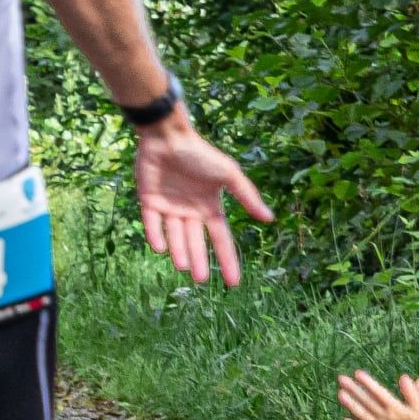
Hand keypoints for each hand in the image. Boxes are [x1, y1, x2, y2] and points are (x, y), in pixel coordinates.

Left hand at [134, 118, 272, 287]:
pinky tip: (160, 248)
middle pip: (195, 242)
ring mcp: (169, 207)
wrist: (168, 136)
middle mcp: (190, 211)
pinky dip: (155, 236)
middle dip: (199, 260)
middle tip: (200, 280)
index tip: (233, 282)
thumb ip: (247, 196)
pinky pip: (152, 224)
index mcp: (210, 206)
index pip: (220, 238)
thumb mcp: (228, 174)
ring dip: (178, 251)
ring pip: (174, 236)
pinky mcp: (149, 202)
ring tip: (183, 265)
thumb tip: (269, 219)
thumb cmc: (200, 153)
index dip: (226, 259)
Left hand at [338, 367, 418, 419]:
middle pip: (366, 401)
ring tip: (340, 395)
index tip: (357, 373)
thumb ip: (411, 392)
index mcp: (394, 408)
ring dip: (350, 404)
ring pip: (362, 415)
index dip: (367, 382)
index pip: (377, 392)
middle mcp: (384, 418)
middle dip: (353, 389)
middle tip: (341, 379)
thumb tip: (403, 377)